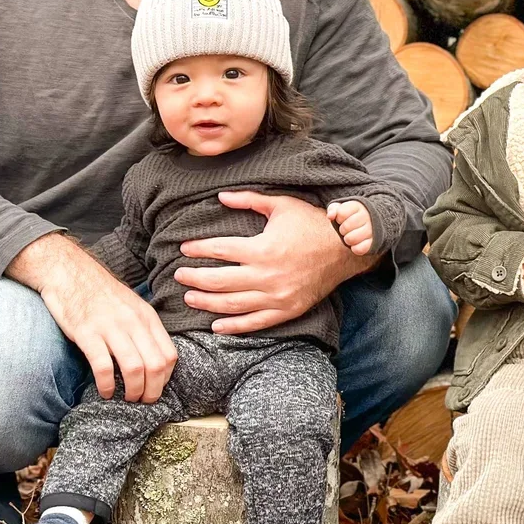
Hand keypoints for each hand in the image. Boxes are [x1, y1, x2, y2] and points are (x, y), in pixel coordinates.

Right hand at [7, 232, 176, 402]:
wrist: (68, 272)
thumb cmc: (100, 294)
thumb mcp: (131, 306)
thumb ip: (144, 329)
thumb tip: (154, 360)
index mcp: (147, 316)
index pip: (170, 354)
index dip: (166, 378)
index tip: (156, 388)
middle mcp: (133, 321)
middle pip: (156, 365)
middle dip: (152, 391)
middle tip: (143, 401)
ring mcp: (110, 326)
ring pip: (135, 368)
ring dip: (133, 391)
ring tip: (127, 399)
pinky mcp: (86, 332)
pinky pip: (103, 366)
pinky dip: (107, 385)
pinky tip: (105, 392)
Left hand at [175, 191, 374, 333]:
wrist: (345, 248)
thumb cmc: (312, 223)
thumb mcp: (281, 205)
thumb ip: (249, 200)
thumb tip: (220, 197)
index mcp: (263, 248)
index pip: (220, 250)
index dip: (198, 249)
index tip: (183, 249)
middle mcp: (267, 275)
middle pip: (220, 281)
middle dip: (195, 279)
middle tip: (178, 276)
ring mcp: (277, 296)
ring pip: (233, 305)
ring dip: (207, 303)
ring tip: (189, 299)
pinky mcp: (287, 310)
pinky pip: (256, 323)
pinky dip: (234, 327)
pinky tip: (216, 326)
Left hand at [326, 199, 375, 255]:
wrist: (371, 222)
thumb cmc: (351, 215)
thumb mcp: (341, 208)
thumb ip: (333, 209)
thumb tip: (330, 216)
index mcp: (358, 206)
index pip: (341, 213)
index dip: (338, 218)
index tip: (343, 219)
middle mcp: (367, 216)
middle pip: (345, 227)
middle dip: (342, 230)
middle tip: (347, 229)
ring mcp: (372, 230)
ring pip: (351, 239)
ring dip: (347, 239)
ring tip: (351, 235)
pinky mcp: (373, 243)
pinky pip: (358, 249)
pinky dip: (354, 248)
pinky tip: (356, 243)